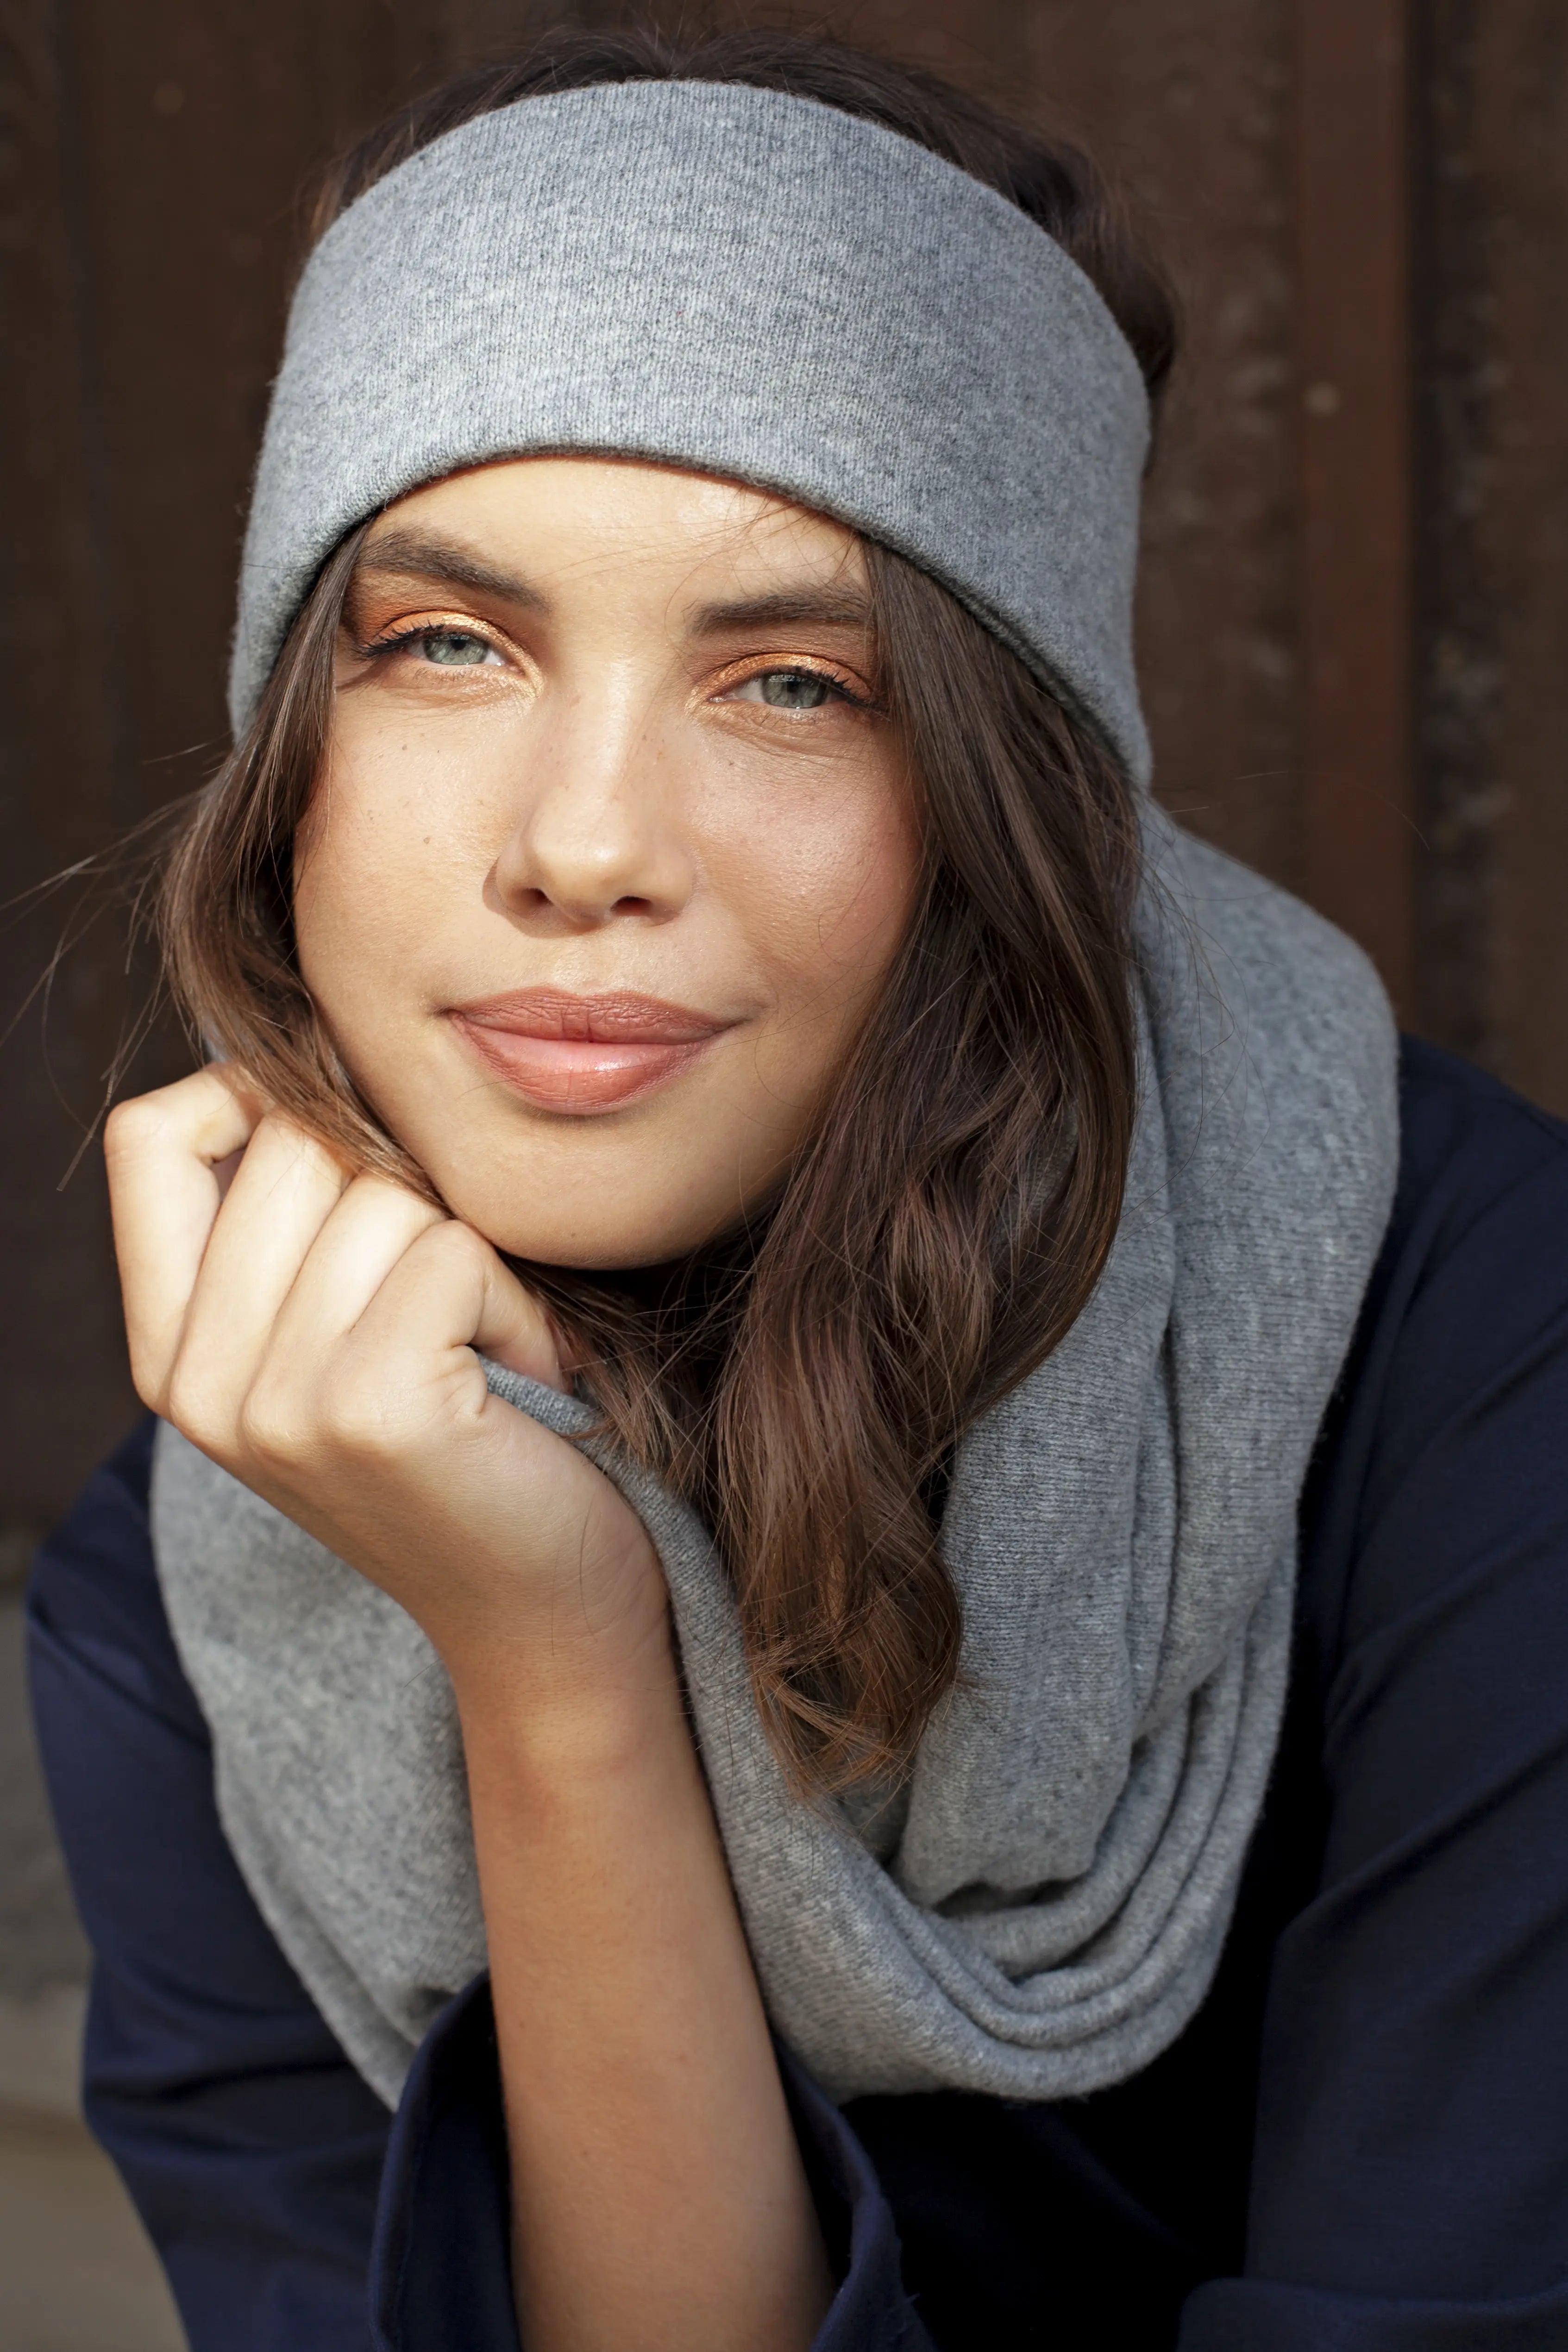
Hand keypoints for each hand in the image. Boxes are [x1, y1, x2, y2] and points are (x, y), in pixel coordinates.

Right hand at [104, 1067, 667, 1701]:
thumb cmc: (474, 1440)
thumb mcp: (348, 1324)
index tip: (356, 1153)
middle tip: (458, 1297)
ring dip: (476, 1252)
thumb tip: (314, 1050)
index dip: (254, 1095)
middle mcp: (197, 1382)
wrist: (545, 1613)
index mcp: (171, 1351)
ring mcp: (271, 1403)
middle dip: (410, 1187)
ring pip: (381, 1188)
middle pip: (291, 1142)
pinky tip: (523, 1375)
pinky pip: (450, 1248)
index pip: (149, 1134)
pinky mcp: (366, 1410)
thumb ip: (300, 1214)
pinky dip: (517, 1298)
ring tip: (493, 1347)